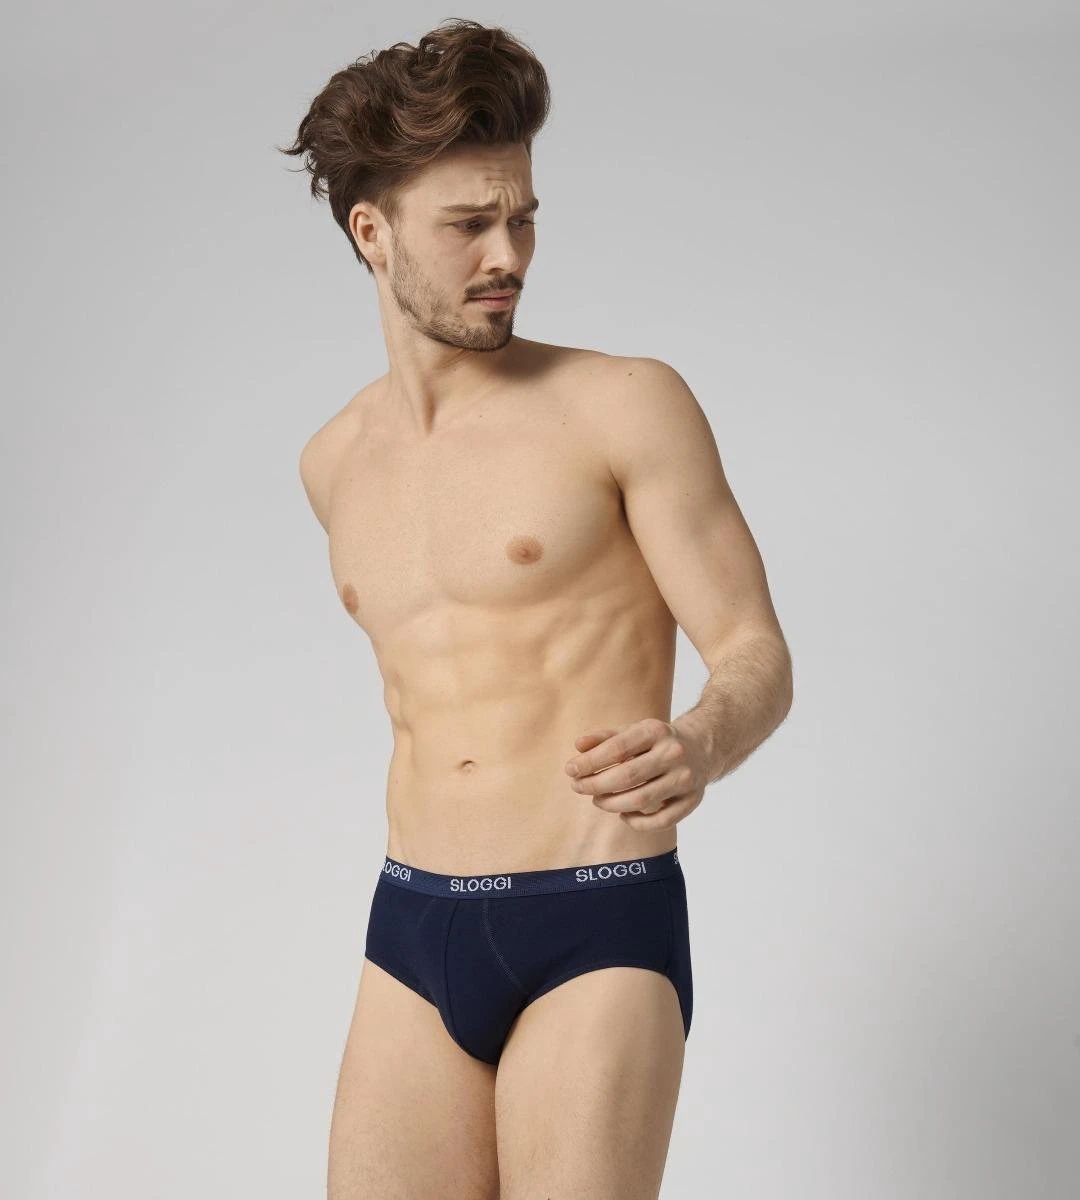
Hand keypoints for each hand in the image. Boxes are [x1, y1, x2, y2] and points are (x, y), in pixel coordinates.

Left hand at [564, 717, 707, 830]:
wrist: (702, 747)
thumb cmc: (656, 741)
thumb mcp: (632, 731)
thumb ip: (604, 738)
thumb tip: (578, 746)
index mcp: (656, 731)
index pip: (617, 748)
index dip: (590, 762)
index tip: (570, 770)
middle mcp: (674, 753)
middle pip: (628, 776)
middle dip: (596, 785)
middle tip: (578, 787)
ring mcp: (686, 778)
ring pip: (642, 800)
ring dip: (612, 804)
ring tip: (597, 800)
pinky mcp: (692, 800)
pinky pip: (661, 821)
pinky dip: (637, 822)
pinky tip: (623, 814)